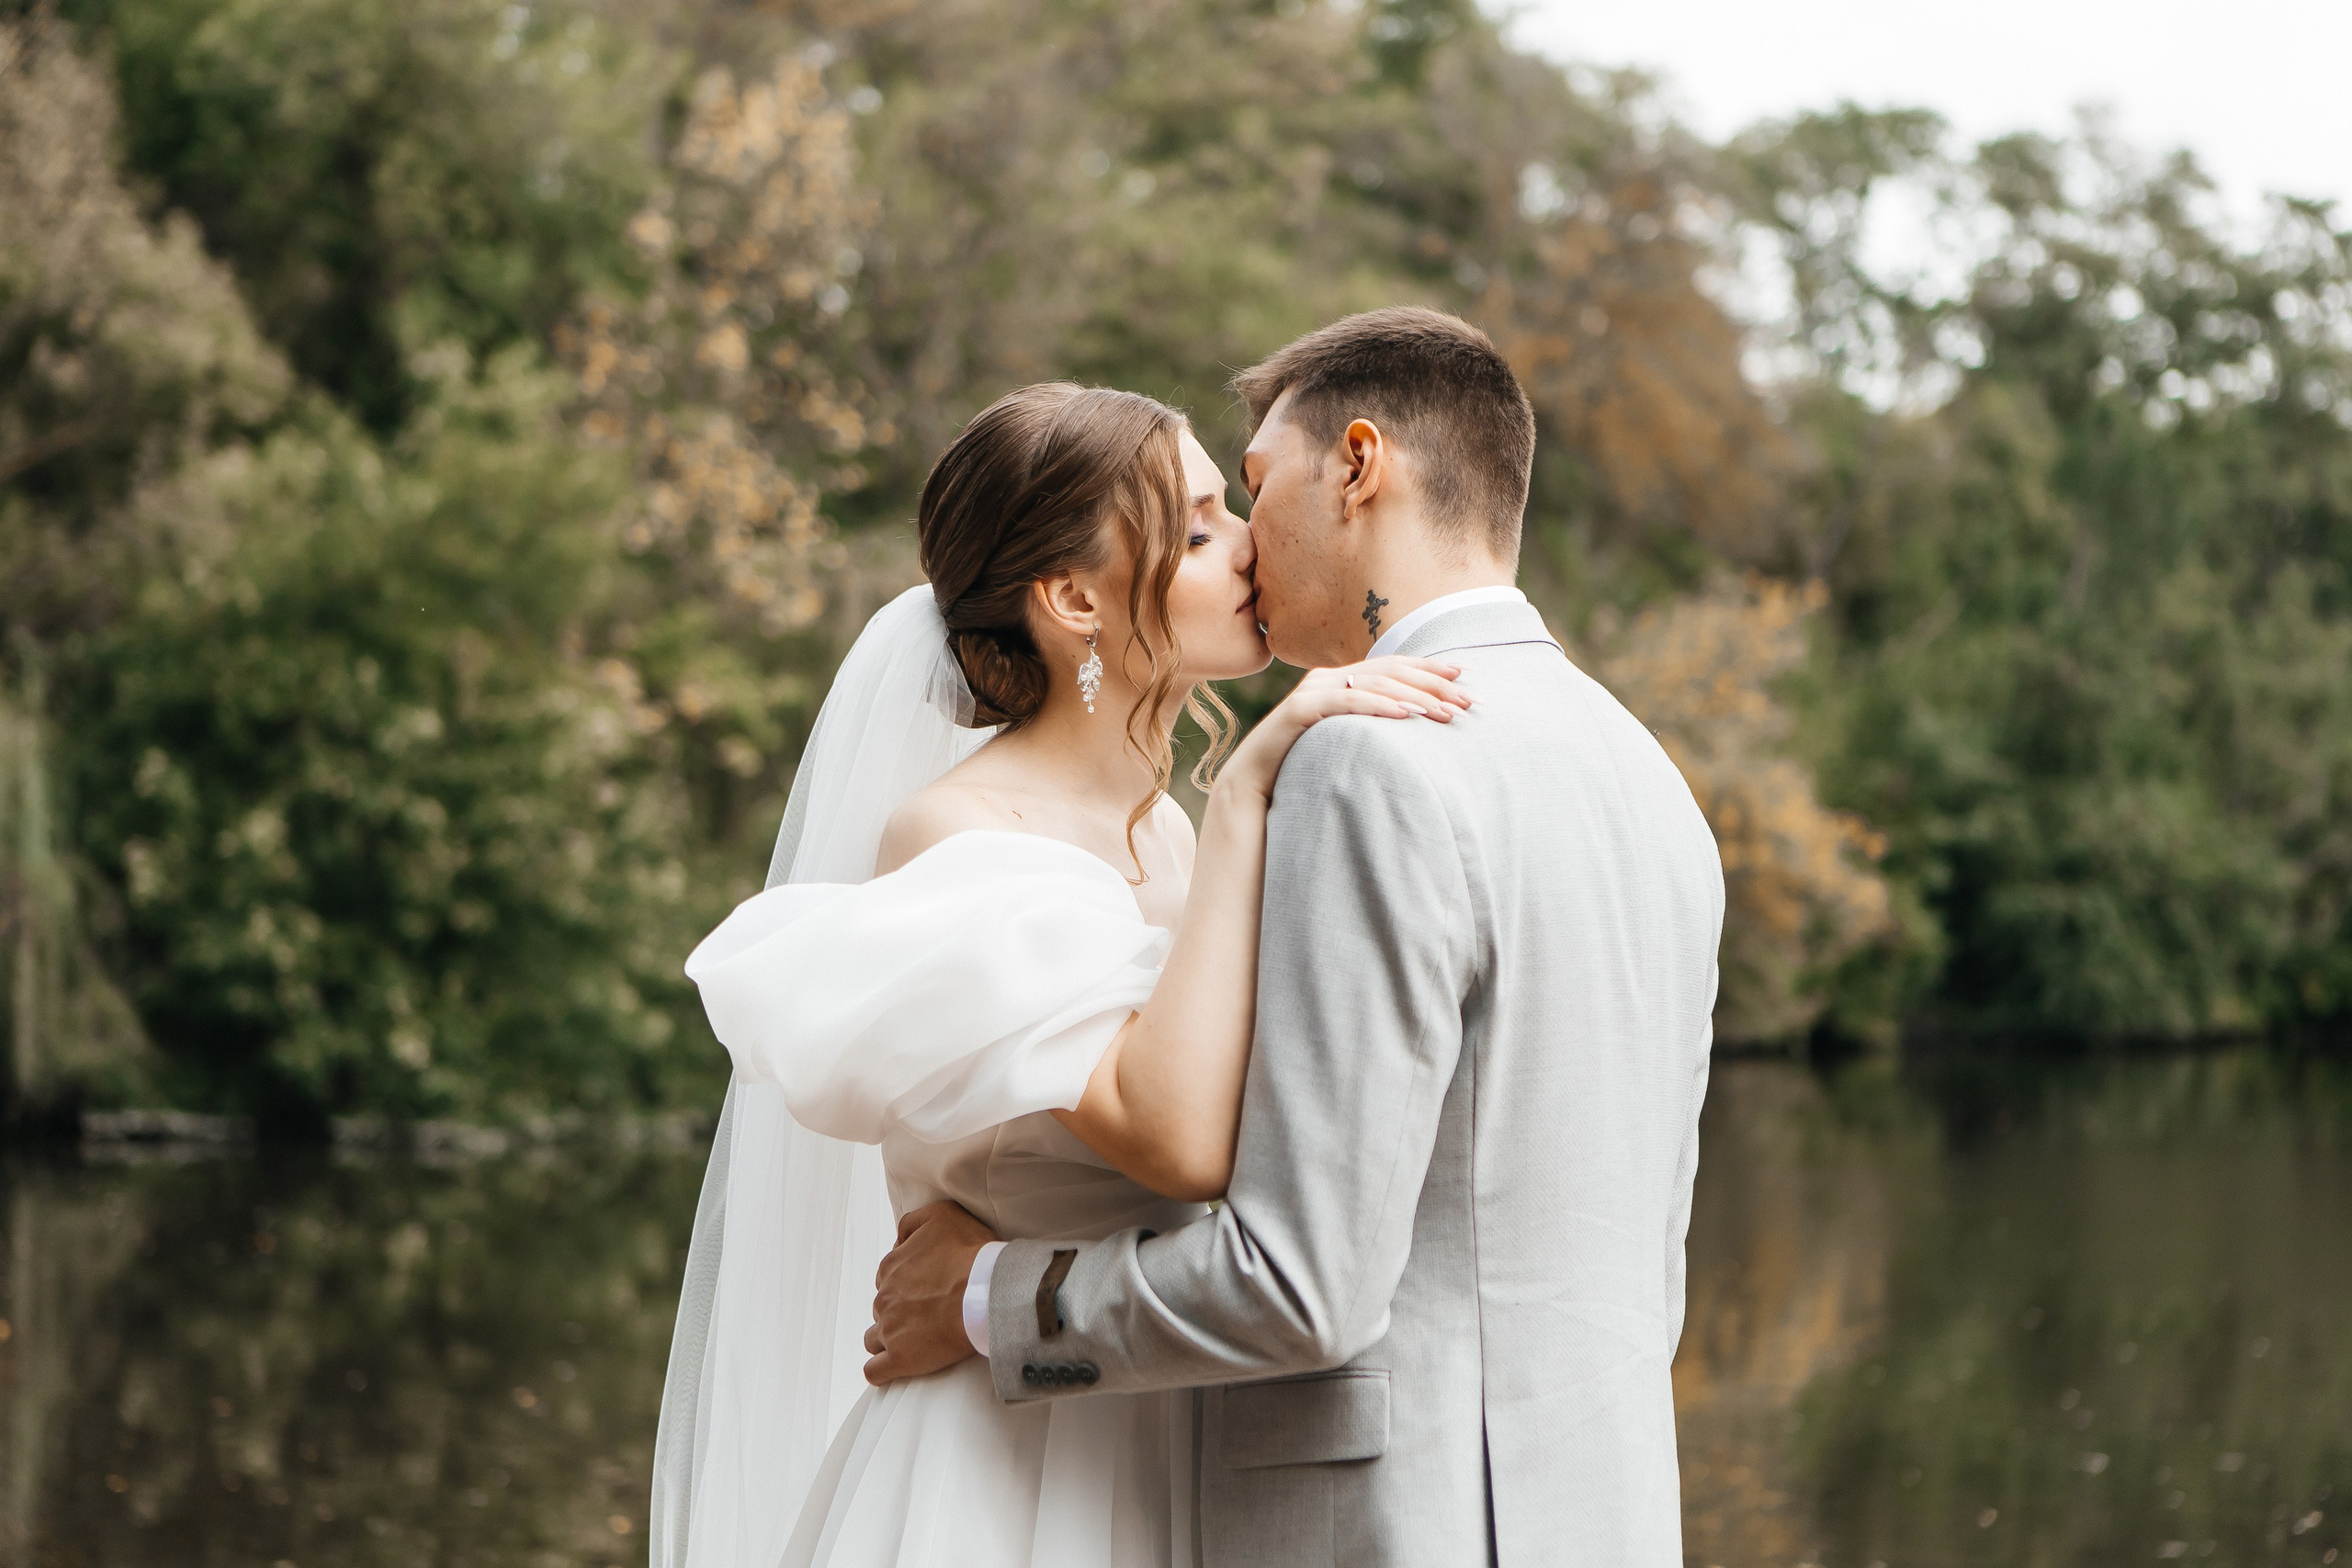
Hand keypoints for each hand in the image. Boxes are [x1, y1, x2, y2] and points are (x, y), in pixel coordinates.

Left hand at [862, 1200, 999, 1384]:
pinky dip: (882, 1370)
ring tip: (916, 1342)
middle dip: (899, 1313)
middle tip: (929, 1315)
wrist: (986, 1292)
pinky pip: (875, 1372)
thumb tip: (899, 1236)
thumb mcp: (941, 1215)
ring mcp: (889, 1331)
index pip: (887, 1280)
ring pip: (874, 1339)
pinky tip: (896, 1367)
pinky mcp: (900, 1359)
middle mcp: (884, 1299)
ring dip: (889, 1340)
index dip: (906, 1286)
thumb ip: (912, 1223)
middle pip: (883, 1310)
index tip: (927, 1291)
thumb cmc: (970, 1253)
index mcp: (891, 1267)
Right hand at [1217, 655, 1470, 804]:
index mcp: (1343, 680)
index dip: (1430, 669)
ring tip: (1442, 712)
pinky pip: (1344, 701)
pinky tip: (1403, 715)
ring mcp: (1312, 691)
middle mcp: (1328, 678)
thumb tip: (1419, 728)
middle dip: (1432, 685)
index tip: (1467, 678)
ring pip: (1371, 683)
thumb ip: (1373, 729)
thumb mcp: (1348, 743)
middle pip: (1389, 671)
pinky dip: (1375, 704)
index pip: (1394, 667)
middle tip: (1467, 701)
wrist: (1253, 787)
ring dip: (1412, 696)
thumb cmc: (1304, 767)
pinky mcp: (1298, 709)